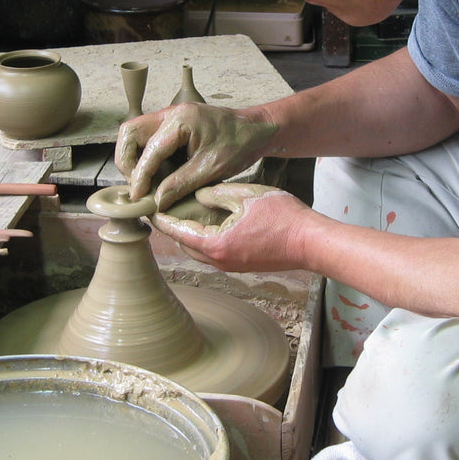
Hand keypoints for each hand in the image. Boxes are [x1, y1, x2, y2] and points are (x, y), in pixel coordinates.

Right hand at [115, 103, 277, 208]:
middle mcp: (170, 114)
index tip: (138, 197)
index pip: (149, 149)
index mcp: (181, 120)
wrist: (255, 131)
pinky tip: (157, 175)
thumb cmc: (238, 145)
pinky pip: (148, 139)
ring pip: (135, 135)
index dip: (140, 176)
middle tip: (137, 186)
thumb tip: (156, 202)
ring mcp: (169, 117)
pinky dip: (146, 157)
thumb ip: (181, 184)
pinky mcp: (172, 126)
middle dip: (127, 160)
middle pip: (130, 132)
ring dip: (134, 159)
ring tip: (145, 183)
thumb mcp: (211, 169)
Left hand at [150, 183, 310, 272]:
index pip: (177, 231)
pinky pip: (213, 253)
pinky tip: (209, 222)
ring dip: (189, 234)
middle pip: (184, 244)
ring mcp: (230, 266)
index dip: (161, 218)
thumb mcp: (245, 195)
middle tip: (164, 206)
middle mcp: (218, 260)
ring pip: (198, 251)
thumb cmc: (282, 217)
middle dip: (172, 227)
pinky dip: (204, 239)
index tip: (148, 206)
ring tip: (184, 212)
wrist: (310, 242)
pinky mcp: (241, 265)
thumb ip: (217, 193)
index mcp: (215, 243)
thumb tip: (199, 195)